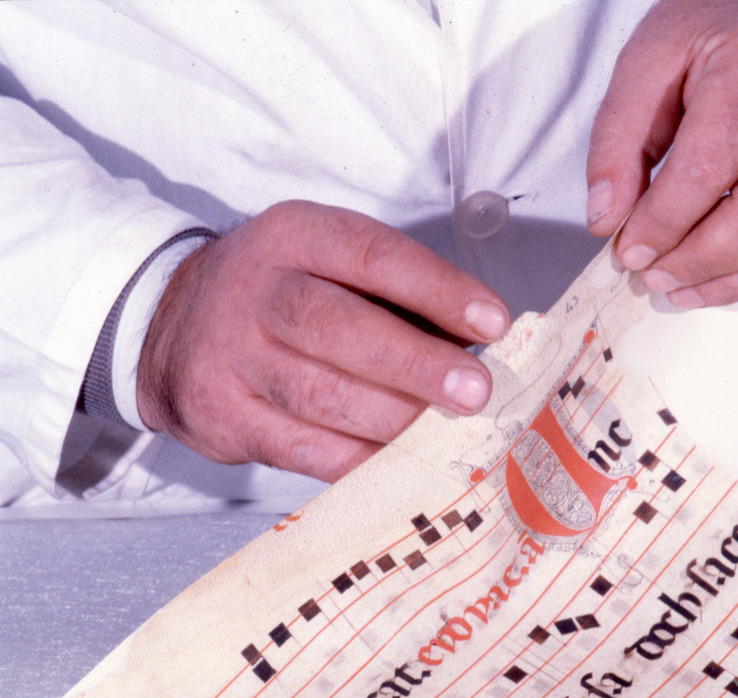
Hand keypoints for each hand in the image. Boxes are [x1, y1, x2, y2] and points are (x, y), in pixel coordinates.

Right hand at [137, 200, 509, 481]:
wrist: (171, 325)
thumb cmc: (284, 292)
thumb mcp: (329, 263)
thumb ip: (397, 295)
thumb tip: (479, 345)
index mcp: (293, 236)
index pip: (370, 255)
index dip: (436, 289)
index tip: (494, 322)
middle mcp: (253, 290)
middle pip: (335, 326)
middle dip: (414, 362)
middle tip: (476, 391)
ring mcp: (227, 356)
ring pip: (318, 394)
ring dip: (394, 420)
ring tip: (449, 433)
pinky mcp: (218, 415)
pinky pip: (299, 448)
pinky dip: (358, 461)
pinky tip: (402, 464)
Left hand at [587, 0, 737, 307]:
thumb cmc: (722, 23)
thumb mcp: (651, 58)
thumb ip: (619, 138)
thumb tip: (608, 219)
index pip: (707, 168)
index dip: (661, 222)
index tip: (627, 249)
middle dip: (697, 260)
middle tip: (653, 275)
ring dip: (730, 278)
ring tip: (679, 285)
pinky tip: (721, 278)